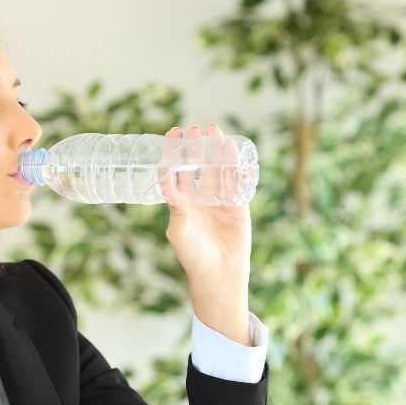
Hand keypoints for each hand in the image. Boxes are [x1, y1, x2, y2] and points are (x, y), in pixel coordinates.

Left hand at [162, 123, 252, 342]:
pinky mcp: (238, 206)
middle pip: (198, 165)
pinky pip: (238, 182)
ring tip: (216, 130)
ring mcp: (220, 201)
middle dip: (197, 146)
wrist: (219, 276)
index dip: (174, 153)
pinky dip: (238, 166)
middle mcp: (200, 199)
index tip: (173, 134)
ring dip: (218, 150)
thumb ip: (176, 209)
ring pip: (219, 169)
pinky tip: (237, 149)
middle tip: (195, 128)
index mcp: (182, 203)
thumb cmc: (193, 257)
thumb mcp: (180, 233)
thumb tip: (166, 185)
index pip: (176, 171)